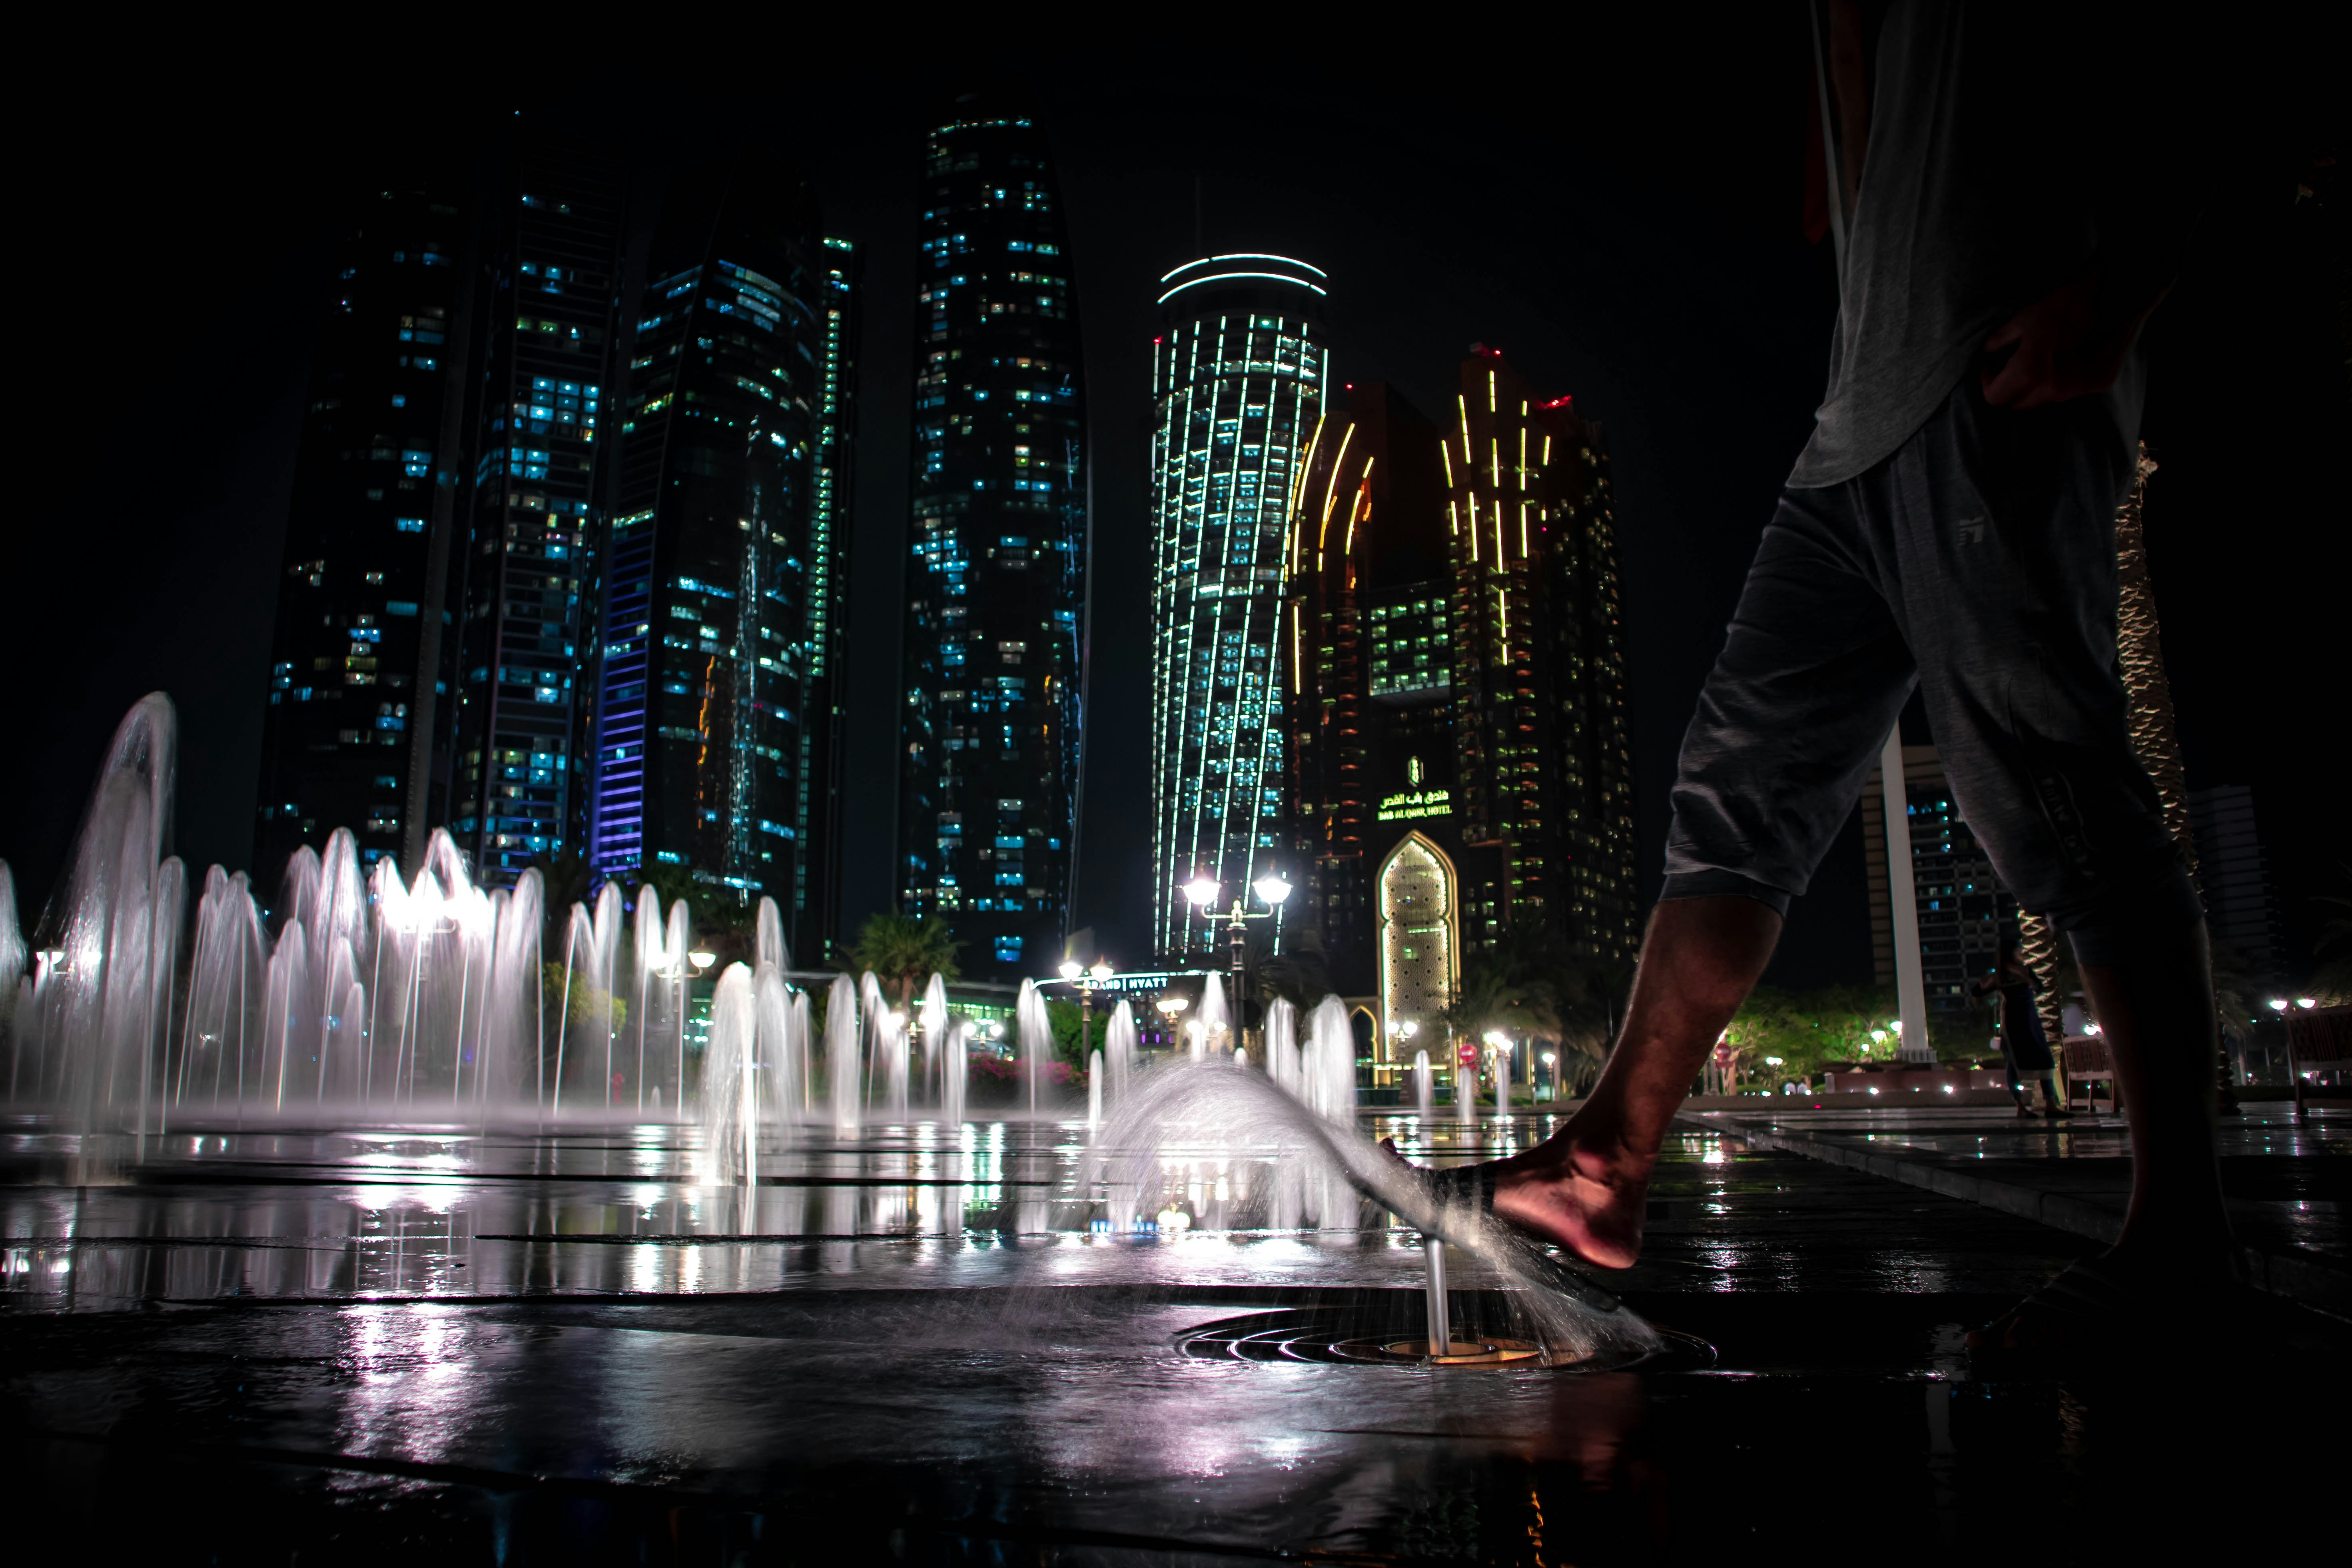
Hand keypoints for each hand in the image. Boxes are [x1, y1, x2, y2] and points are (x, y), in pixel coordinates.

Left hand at [1979, 274, 2156, 409]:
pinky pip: (2068, 392)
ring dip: (2035, 387)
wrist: (2110, 298)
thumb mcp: (2022, 319)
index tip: (1989, 369)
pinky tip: (2063, 360)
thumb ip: (1999, 340)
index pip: (1995, 398)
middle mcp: (2053, 388)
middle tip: (2009, 367)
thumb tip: (1987, 352)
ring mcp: (2076, 390)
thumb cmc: (2063, 305)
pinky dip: (2060, 381)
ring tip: (2038, 361)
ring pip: (2043, 400)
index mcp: (2030, 372)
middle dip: (2009, 388)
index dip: (1987, 383)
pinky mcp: (2096, 386)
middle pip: (2017, 404)